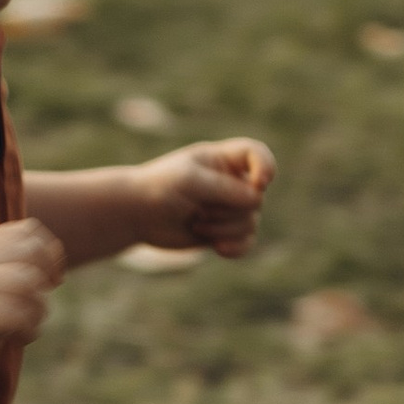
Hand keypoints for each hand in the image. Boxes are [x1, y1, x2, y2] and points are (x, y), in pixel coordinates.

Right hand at [0, 217, 64, 389]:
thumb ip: (14, 265)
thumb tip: (57, 248)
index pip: (26, 231)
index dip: (49, 253)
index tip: (53, 280)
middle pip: (31, 252)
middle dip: (47, 278)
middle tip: (40, 305)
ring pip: (28, 281)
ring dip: (38, 309)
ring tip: (28, 325)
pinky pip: (19, 312)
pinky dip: (30, 328)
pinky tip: (19, 339)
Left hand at [128, 137, 275, 256]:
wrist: (137, 215)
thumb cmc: (159, 188)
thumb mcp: (189, 180)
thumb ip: (223, 187)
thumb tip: (256, 199)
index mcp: (223, 159)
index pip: (257, 154)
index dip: (265, 167)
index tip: (259, 183)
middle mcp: (231, 181)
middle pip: (255, 199)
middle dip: (228, 210)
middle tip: (198, 210)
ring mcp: (229, 208)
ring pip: (250, 223)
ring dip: (223, 229)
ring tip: (196, 224)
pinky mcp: (223, 232)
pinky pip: (247, 242)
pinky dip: (236, 248)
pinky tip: (218, 249)